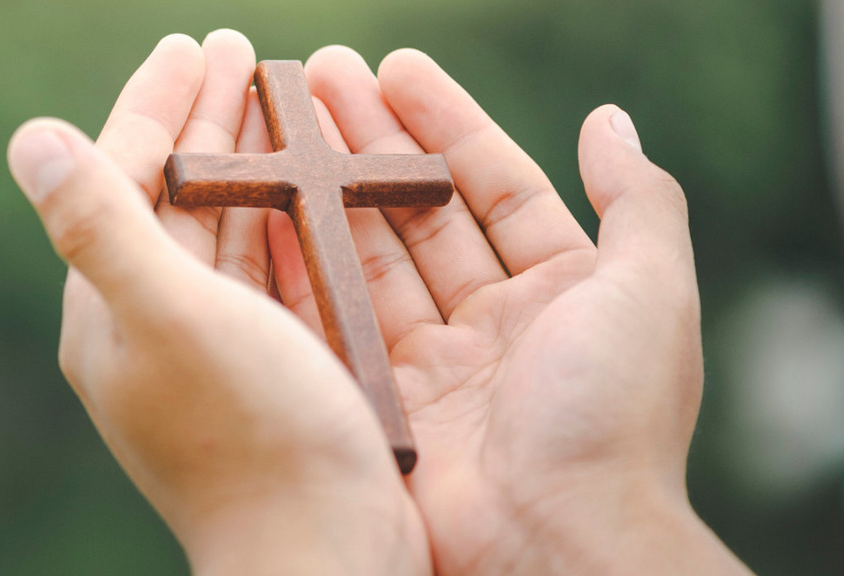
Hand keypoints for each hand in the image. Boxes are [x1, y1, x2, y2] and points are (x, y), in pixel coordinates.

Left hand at [6, 32, 427, 574]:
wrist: (319, 556)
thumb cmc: (250, 437)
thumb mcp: (168, 316)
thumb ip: (97, 223)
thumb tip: (27, 136)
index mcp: (108, 311)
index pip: (122, 179)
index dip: (156, 104)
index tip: (193, 41)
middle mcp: (149, 327)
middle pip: (174, 197)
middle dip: (205, 119)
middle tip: (240, 48)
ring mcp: (208, 352)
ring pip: (224, 231)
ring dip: (250, 159)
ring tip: (282, 97)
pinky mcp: (266, 372)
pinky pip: (269, 270)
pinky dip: (287, 216)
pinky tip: (318, 186)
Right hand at [267, 46, 751, 574]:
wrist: (552, 544)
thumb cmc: (610, 417)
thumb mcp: (649, 292)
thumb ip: (637, 201)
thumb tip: (610, 119)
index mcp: (560, 295)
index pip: (494, 187)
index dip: (445, 124)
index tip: (394, 68)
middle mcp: (490, 327)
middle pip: (418, 215)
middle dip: (369, 144)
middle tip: (316, 79)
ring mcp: (428, 368)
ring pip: (367, 260)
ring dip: (326, 190)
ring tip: (278, 126)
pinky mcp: (377, 404)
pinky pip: (333, 320)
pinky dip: (299, 264)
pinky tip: (266, 208)